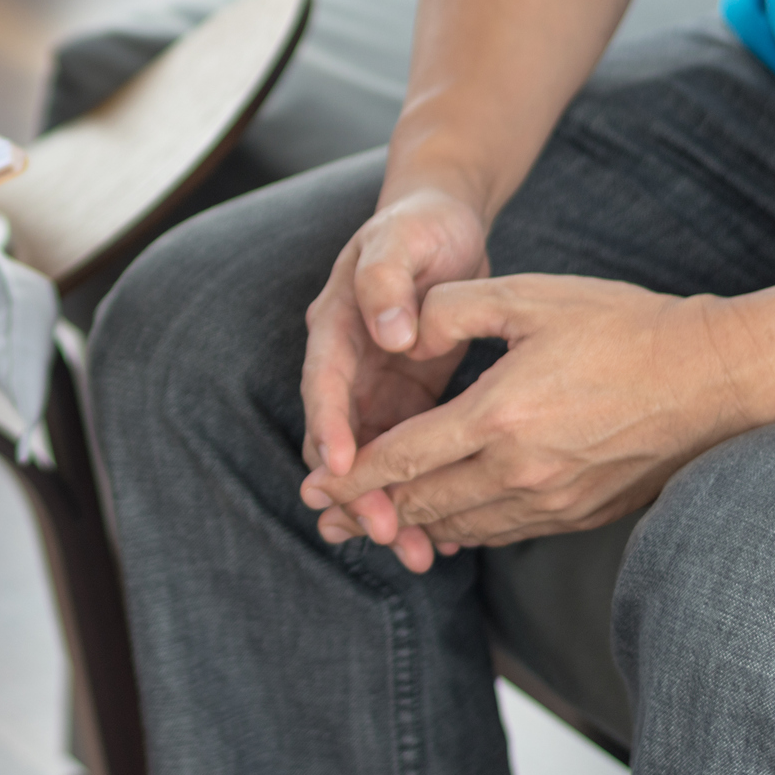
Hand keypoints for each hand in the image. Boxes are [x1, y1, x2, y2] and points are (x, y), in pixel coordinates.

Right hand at [297, 187, 490, 564]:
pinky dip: (422, 490)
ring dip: (391, 505)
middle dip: (361, 490)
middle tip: (389, 533)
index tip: (342, 469)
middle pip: (342, 438)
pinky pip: (408, 453)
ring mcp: (375, 386)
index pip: (325, 385)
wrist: (440, 220)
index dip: (331, 428)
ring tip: (419, 554)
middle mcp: (348, 365)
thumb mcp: (401, 239)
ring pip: (374, 458)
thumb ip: (386, 282)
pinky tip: (449, 533)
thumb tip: (390, 332)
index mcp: (335, 327)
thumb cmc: (418, 225)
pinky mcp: (408, 399)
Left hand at [303, 275, 763, 572]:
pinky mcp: (583, 512)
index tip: (312, 489)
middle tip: (324, 520)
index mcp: (498, 417)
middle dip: (368, 513)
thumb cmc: (623, 326)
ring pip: (463, 525)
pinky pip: (505, 531)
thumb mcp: (529, 297)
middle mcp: (522, 471)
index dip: (352, 477)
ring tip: (374, 529)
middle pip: (424, 503)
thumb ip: (454, 309)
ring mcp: (556, 499)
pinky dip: (465, 530)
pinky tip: (446, 526)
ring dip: (413, 527)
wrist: (717, 376)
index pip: (403, 459)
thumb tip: (401, 330)